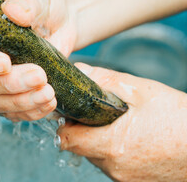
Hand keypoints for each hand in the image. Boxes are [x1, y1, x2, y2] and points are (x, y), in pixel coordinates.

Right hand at [0, 0, 75, 120]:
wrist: (63, 19)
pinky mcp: (14, 94)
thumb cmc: (43, 3)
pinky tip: (49, 103)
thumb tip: (14, 11)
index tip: (5, 63)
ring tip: (48, 93)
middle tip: (39, 75)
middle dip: (10, 84)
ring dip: (21, 102)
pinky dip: (31, 111)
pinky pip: (14, 112)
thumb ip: (25, 1)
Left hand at [58, 63, 186, 181]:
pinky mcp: (134, 181)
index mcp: (111, 145)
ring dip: (99, 140)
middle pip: (80, 147)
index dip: (65, 123)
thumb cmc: (178, 118)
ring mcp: (124, 177)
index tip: (72, 111)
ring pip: (96, 156)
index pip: (66, 139)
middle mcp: (114, 166)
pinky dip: (114, 150)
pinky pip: (112, 164)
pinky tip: (130, 137)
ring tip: (118, 124)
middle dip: (83, 129)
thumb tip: (79, 70)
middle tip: (97, 112)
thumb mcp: (140, 91)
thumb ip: (104, 80)